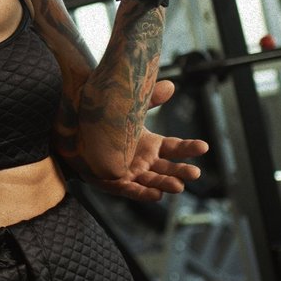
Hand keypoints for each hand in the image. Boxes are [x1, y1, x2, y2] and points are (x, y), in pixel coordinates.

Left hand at [89, 78, 209, 202]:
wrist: (76, 132)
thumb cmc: (106, 121)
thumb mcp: (130, 108)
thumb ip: (149, 100)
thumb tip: (170, 85)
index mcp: (152, 145)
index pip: (175, 148)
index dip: (189, 148)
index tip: (204, 147)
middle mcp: (145, 161)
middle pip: (168, 169)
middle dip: (181, 172)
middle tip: (195, 173)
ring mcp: (131, 173)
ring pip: (153, 181)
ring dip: (166, 184)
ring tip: (179, 186)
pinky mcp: (115, 182)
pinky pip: (131, 190)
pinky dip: (143, 193)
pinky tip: (157, 195)